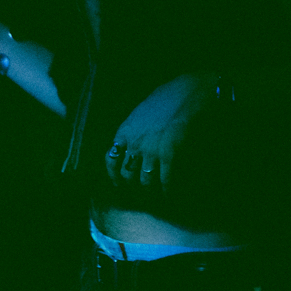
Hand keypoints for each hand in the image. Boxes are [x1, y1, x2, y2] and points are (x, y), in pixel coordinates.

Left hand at [105, 72, 215, 191]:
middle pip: (126, 173)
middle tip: (136, 191)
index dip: (112, 174)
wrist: (181, 96)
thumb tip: (128, 148)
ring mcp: (151, 151)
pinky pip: (164, 178)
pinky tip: (167, 193)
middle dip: (130, 184)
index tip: (116, 182)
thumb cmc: (159, 101)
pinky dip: (166, 188)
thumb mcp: (136, 116)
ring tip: (152, 193)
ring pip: (144, 179)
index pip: (110, 159)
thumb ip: (130, 133)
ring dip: (148, 188)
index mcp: (123, 133)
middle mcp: (134, 144)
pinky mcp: (168, 155)